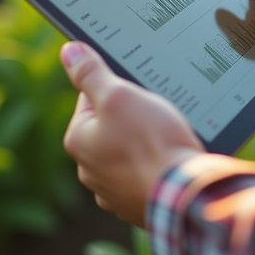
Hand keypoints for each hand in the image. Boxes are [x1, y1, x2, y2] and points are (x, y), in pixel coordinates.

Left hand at [60, 41, 203, 226]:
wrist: (185, 192)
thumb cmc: (152, 142)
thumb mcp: (119, 96)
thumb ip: (91, 74)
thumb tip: (69, 51)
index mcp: (79, 140)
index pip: (90, 98)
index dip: (117, 89)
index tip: (138, 92)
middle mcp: (89, 169)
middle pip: (110, 126)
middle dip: (132, 118)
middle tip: (156, 116)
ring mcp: (113, 190)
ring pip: (128, 152)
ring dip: (144, 144)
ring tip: (165, 140)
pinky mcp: (136, 203)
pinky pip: (143, 175)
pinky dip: (154, 168)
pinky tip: (168, 162)